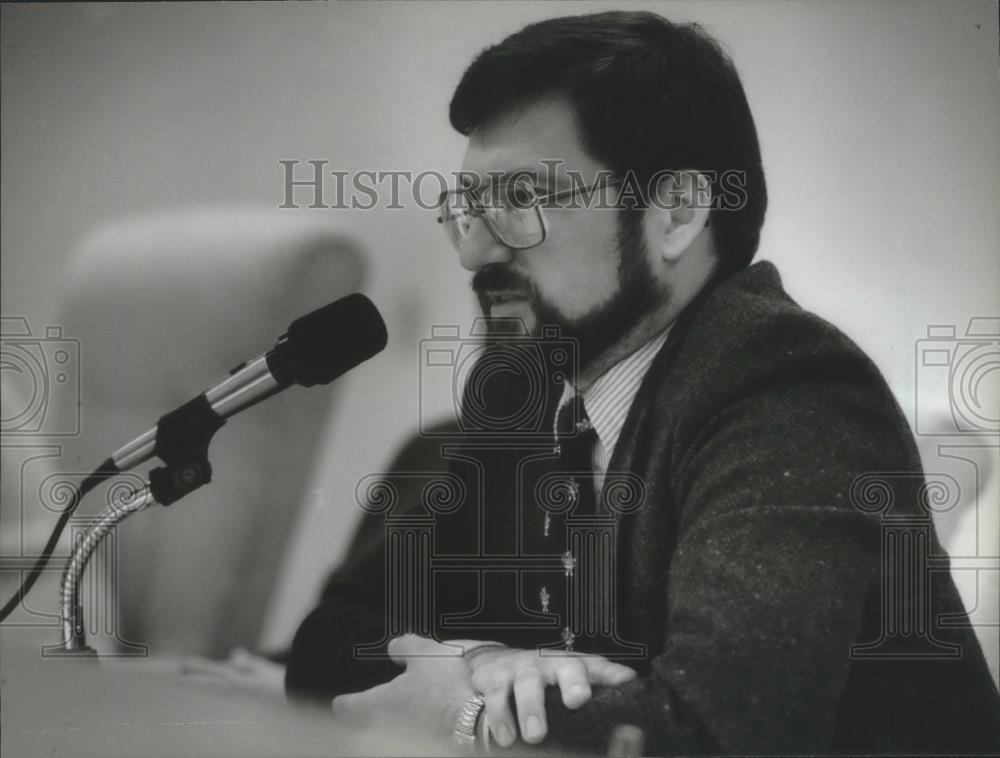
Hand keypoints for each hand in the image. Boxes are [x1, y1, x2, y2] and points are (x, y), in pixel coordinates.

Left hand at [331, 634, 474, 743]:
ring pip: (384, 732)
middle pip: (362, 724)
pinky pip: (406, 739)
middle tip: (377, 701)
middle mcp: (382, 728)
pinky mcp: (420, 748)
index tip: (344, 698)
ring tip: (406, 709)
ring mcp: (401, 742)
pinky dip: (411, 731)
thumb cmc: (445, 690)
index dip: (344, 699)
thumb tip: (394, 648)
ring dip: (391, 721)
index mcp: (377, 704)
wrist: (475, 724)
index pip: (345, 707)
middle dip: (368, 713)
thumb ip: (404, 647)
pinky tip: (426, 720)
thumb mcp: (425, 654)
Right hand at [467, 646, 636, 745]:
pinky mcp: (494, 675)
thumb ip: (597, 695)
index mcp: (575, 667)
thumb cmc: (543, 682)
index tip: (624, 683)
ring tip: (534, 736)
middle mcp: (551, 663)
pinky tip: (504, 738)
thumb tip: (631, 718)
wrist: (496, 662)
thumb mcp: (570, 685)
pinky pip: (496, 693)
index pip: (599, 667)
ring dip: (531, 708)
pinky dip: (499, 715)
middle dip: (573, 682)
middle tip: (577, 701)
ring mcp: (523, 667)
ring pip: (528, 682)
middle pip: (566, 666)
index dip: (612, 674)